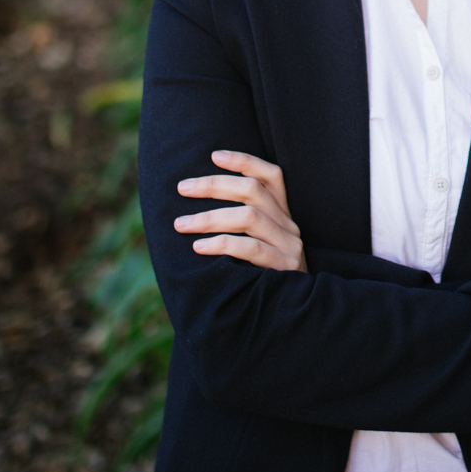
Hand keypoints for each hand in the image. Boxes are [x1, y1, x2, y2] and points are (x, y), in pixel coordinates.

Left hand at [174, 151, 306, 272]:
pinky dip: (221, 244)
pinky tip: (198, 247)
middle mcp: (289, 226)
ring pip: (249, 216)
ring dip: (209, 217)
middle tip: (182, 188)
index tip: (214, 155)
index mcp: (283, 215)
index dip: (244, 161)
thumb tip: (196, 207)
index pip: (272, 175)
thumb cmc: (262, 278)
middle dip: (214, 185)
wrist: (290, 316)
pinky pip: (250, 248)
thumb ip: (240, 226)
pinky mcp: (284, 267)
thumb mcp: (257, 246)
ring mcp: (289, 246)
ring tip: (181, 224)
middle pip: (253, 190)